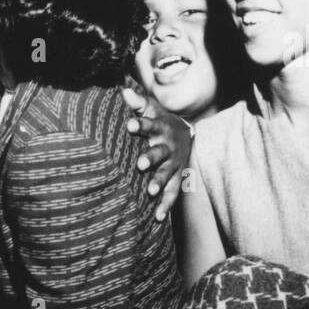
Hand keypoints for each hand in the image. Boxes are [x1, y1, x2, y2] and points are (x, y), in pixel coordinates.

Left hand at [122, 87, 191, 220]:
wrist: (186, 135)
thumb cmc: (159, 121)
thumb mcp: (151, 109)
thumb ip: (137, 102)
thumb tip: (123, 91)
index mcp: (159, 129)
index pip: (149, 125)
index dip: (140, 125)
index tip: (130, 124)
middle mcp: (167, 148)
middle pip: (159, 153)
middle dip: (150, 158)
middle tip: (140, 163)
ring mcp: (173, 165)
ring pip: (166, 174)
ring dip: (159, 182)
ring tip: (151, 191)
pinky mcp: (176, 179)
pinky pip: (172, 194)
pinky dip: (165, 206)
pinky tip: (156, 218)